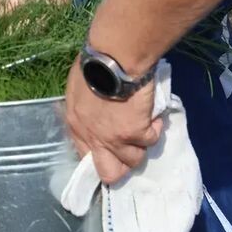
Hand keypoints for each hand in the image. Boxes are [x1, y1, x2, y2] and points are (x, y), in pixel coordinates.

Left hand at [64, 56, 161, 183]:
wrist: (113, 58)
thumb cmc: (94, 63)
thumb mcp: (77, 88)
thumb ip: (84, 107)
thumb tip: (96, 111)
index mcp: (77, 126)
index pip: (86, 157)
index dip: (100, 155)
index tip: (110, 148)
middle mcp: (94, 138)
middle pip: (109, 172)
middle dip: (120, 166)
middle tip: (128, 149)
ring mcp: (115, 138)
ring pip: (134, 159)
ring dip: (141, 144)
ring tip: (143, 125)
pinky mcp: (136, 132)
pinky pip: (151, 139)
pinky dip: (155, 127)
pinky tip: (152, 115)